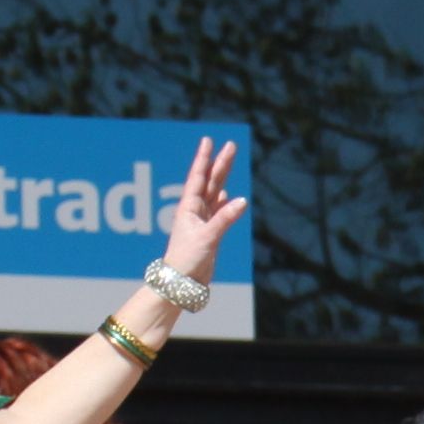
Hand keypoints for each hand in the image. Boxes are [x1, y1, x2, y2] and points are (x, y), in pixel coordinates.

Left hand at [158, 139, 247, 285]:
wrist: (181, 282)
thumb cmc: (187, 259)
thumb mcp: (207, 237)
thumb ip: (224, 219)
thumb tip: (241, 200)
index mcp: (189, 208)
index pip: (198, 178)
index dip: (204, 159)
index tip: (208, 141)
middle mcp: (194, 211)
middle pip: (210, 181)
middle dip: (219, 163)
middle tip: (230, 144)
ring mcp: (201, 220)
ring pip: (215, 193)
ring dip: (223, 177)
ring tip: (228, 160)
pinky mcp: (208, 232)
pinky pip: (218, 211)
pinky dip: (223, 201)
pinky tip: (226, 194)